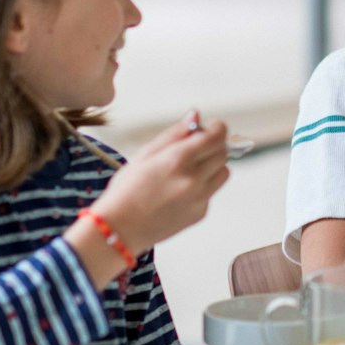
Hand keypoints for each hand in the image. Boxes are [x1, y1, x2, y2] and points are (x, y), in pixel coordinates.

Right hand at [92, 115, 230, 251]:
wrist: (120, 229)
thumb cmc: (127, 190)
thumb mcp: (145, 154)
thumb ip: (174, 133)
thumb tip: (195, 115)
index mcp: (178, 159)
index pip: (217, 135)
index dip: (216, 128)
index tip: (209, 128)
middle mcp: (193, 179)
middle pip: (223, 152)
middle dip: (212, 146)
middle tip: (193, 149)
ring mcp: (200, 198)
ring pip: (223, 172)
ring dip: (212, 166)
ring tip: (188, 171)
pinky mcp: (201, 213)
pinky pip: (212, 191)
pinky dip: (202, 187)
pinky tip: (179, 191)